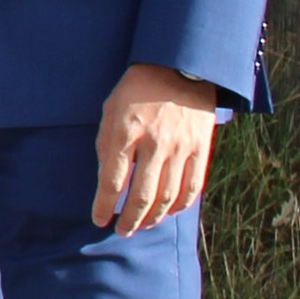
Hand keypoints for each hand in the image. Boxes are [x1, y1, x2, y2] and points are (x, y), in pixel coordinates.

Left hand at [93, 62, 218, 231]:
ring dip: (153, 217)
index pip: (112, 180)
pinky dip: (180, 205)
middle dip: (129, 219)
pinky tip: (168, 212)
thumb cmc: (136, 90)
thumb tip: (106, 183)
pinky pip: (192, 187)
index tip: (99, 219)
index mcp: (126, 131)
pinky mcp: (201, 149)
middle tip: (121, 230)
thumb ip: (106, 146)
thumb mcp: (110, 110)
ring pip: (168, 196)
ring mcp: (181, 147)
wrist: (179, 68)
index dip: (104, 205)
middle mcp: (154, 142)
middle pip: (141, 195)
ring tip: (142, 225)